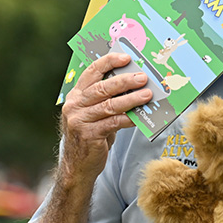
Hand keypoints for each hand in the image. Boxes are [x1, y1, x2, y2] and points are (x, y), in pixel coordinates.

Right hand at [60, 53, 152, 181]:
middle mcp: (75, 105)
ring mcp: (80, 120)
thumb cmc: (91, 135)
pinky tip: (142, 117)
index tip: (126, 57)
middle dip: (125, 81)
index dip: (108, 62)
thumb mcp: (95, 114)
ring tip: (148, 95)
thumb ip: (107, 100)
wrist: (78, 164)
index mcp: (76, 95)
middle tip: (143, 77)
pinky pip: (114, 123)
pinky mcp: (89, 135)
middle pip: (102, 88)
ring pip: (109, 105)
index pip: (91, 72)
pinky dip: (130, 119)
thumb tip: (136, 86)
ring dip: (131, 99)